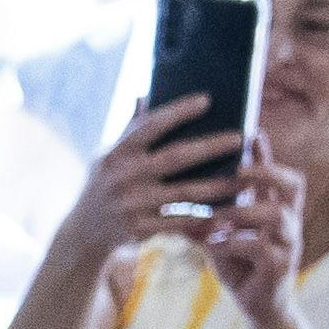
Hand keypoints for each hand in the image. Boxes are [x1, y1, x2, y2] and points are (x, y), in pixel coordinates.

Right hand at [53, 90, 249, 265]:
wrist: (83, 233)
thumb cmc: (104, 186)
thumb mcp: (107, 157)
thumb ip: (129, 129)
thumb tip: (144, 94)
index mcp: (117, 154)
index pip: (150, 126)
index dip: (178, 112)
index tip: (207, 100)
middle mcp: (123, 177)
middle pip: (175, 157)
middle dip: (210, 146)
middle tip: (240, 138)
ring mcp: (132, 205)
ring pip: (185, 193)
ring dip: (218, 186)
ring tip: (244, 177)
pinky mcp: (140, 229)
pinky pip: (181, 222)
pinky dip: (205, 218)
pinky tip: (227, 211)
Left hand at [199, 145, 310, 319]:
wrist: (258, 306)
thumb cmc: (237, 262)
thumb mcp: (218, 234)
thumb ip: (202, 214)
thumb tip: (168, 192)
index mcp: (274, 207)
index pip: (276, 172)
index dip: (265, 153)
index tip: (250, 132)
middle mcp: (288, 220)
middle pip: (292, 184)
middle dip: (266, 172)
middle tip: (238, 169)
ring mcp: (289, 243)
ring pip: (278, 215)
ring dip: (244, 211)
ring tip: (218, 213)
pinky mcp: (281, 267)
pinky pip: (263, 248)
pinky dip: (236, 243)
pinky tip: (216, 243)